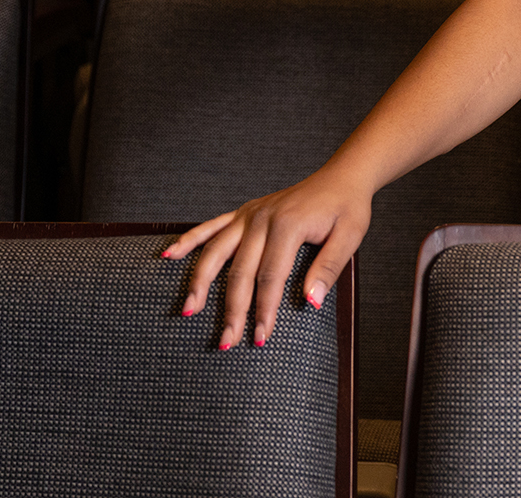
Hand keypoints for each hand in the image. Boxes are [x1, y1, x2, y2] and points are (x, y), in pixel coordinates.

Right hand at [162, 169, 372, 349]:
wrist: (342, 176)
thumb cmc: (348, 208)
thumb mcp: (351, 237)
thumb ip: (329, 268)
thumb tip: (310, 302)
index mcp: (288, 226)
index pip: (270, 278)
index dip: (264, 310)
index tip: (260, 338)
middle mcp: (262, 219)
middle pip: (240, 272)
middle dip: (231, 310)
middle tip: (225, 343)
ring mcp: (250, 214)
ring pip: (216, 252)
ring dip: (200, 282)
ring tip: (189, 310)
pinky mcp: (244, 212)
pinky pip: (211, 226)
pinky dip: (189, 241)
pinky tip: (170, 257)